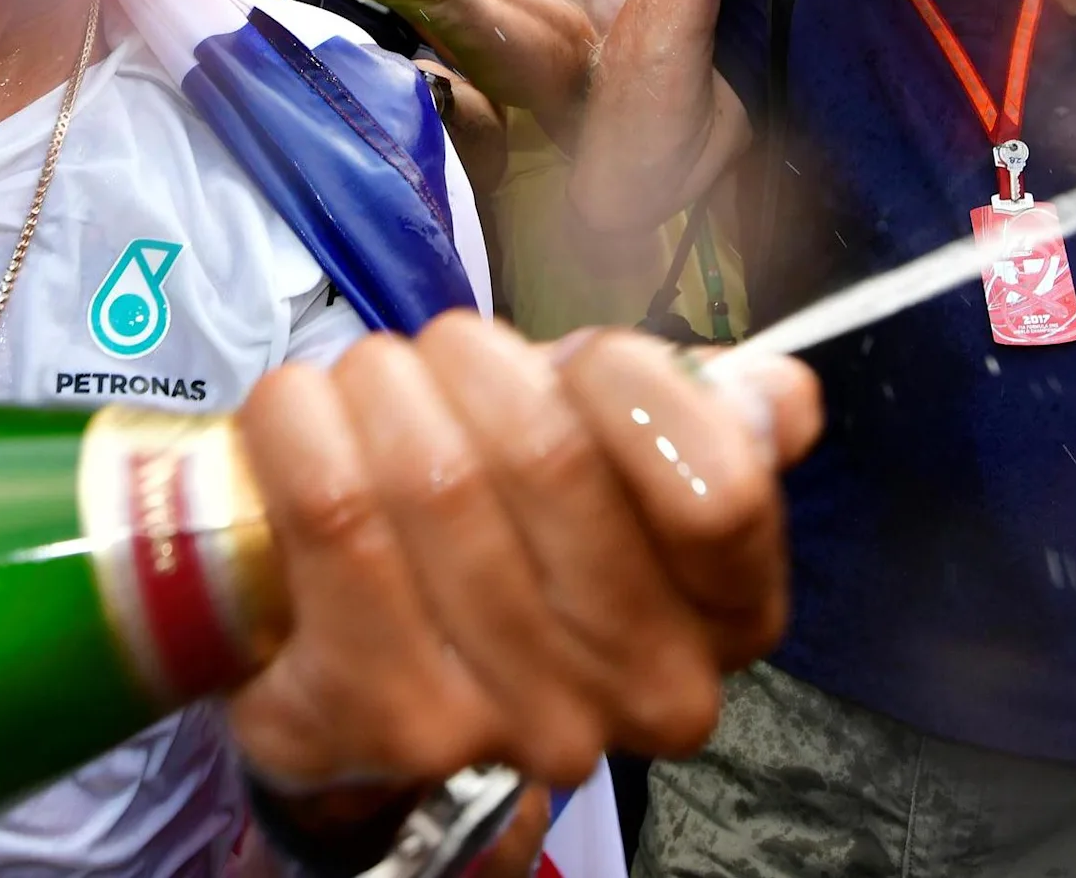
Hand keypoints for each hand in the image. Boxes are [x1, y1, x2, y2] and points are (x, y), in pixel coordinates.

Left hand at [227, 320, 817, 789]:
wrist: (373, 674)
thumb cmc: (512, 536)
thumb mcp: (623, 462)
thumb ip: (708, 417)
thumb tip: (778, 394)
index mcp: (729, 616)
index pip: (719, 489)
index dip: (630, 381)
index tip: (577, 357)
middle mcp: (638, 691)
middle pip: (548, 454)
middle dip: (475, 360)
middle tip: (440, 354)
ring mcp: (507, 721)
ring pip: (431, 475)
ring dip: (378, 383)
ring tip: (368, 381)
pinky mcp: (374, 715)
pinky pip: (332, 515)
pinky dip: (300, 426)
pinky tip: (297, 414)